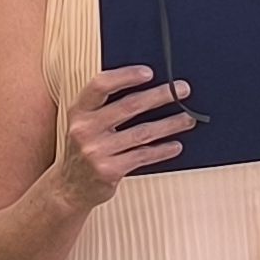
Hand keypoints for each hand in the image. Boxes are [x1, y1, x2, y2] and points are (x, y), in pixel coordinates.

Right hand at [55, 66, 196, 207]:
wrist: (71, 187)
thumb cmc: (87, 147)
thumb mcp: (85, 122)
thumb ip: (105, 105)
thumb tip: (147, 86)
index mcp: (78, 110)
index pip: (101, 85)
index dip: (125, 76)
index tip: (149, 72)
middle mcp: (84, 129)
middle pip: (129, 106)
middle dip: (160, 96)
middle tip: (182, 90)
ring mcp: (96, 151)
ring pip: (142, 132)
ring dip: (170, 124)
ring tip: (188, 119)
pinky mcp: (109, 170)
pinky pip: (143, 156)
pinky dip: (162, 150)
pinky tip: (176, 145)